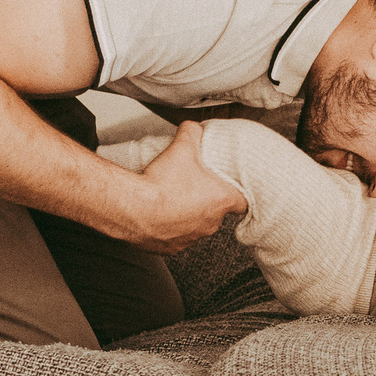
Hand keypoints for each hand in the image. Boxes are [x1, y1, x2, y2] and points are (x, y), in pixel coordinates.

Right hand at [124, 121, 247, 253]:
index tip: (231, 188)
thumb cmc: (160, 183)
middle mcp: (209, 223)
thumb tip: (194, 127)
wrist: (133, 208)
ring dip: (189, 214)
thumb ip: (193, 132)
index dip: (238, 193)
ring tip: (174, 198)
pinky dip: (170, 227)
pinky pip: (176, 237)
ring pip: (196, 225)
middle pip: (217, 212)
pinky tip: (161, 213)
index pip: (243, 202)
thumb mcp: (182, 147)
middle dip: (208, 200)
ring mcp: (190, 238)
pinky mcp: (171, 248)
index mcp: (220, 200)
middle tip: (194, 185)